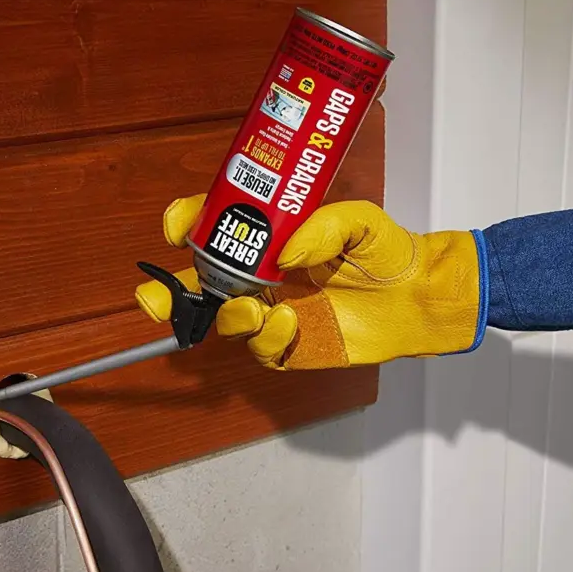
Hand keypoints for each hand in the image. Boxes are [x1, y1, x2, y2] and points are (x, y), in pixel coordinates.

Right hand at [134, 194, 485, 369]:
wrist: (419, 296)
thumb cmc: (388, 251)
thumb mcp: (361, 220)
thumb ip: (325, 227)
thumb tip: (288, 253)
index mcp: (270, 239)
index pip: (215, 229)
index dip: (188, 224)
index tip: (177, 225)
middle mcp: (264, 276)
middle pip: (200, 285)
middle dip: (167, 292)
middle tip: (153, 298)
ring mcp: (275, 312)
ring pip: (227, 321)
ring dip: (228, 316)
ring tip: (254, 308)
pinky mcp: (293, 346)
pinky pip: (263, 351)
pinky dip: (268, 339)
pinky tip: (289, 322)